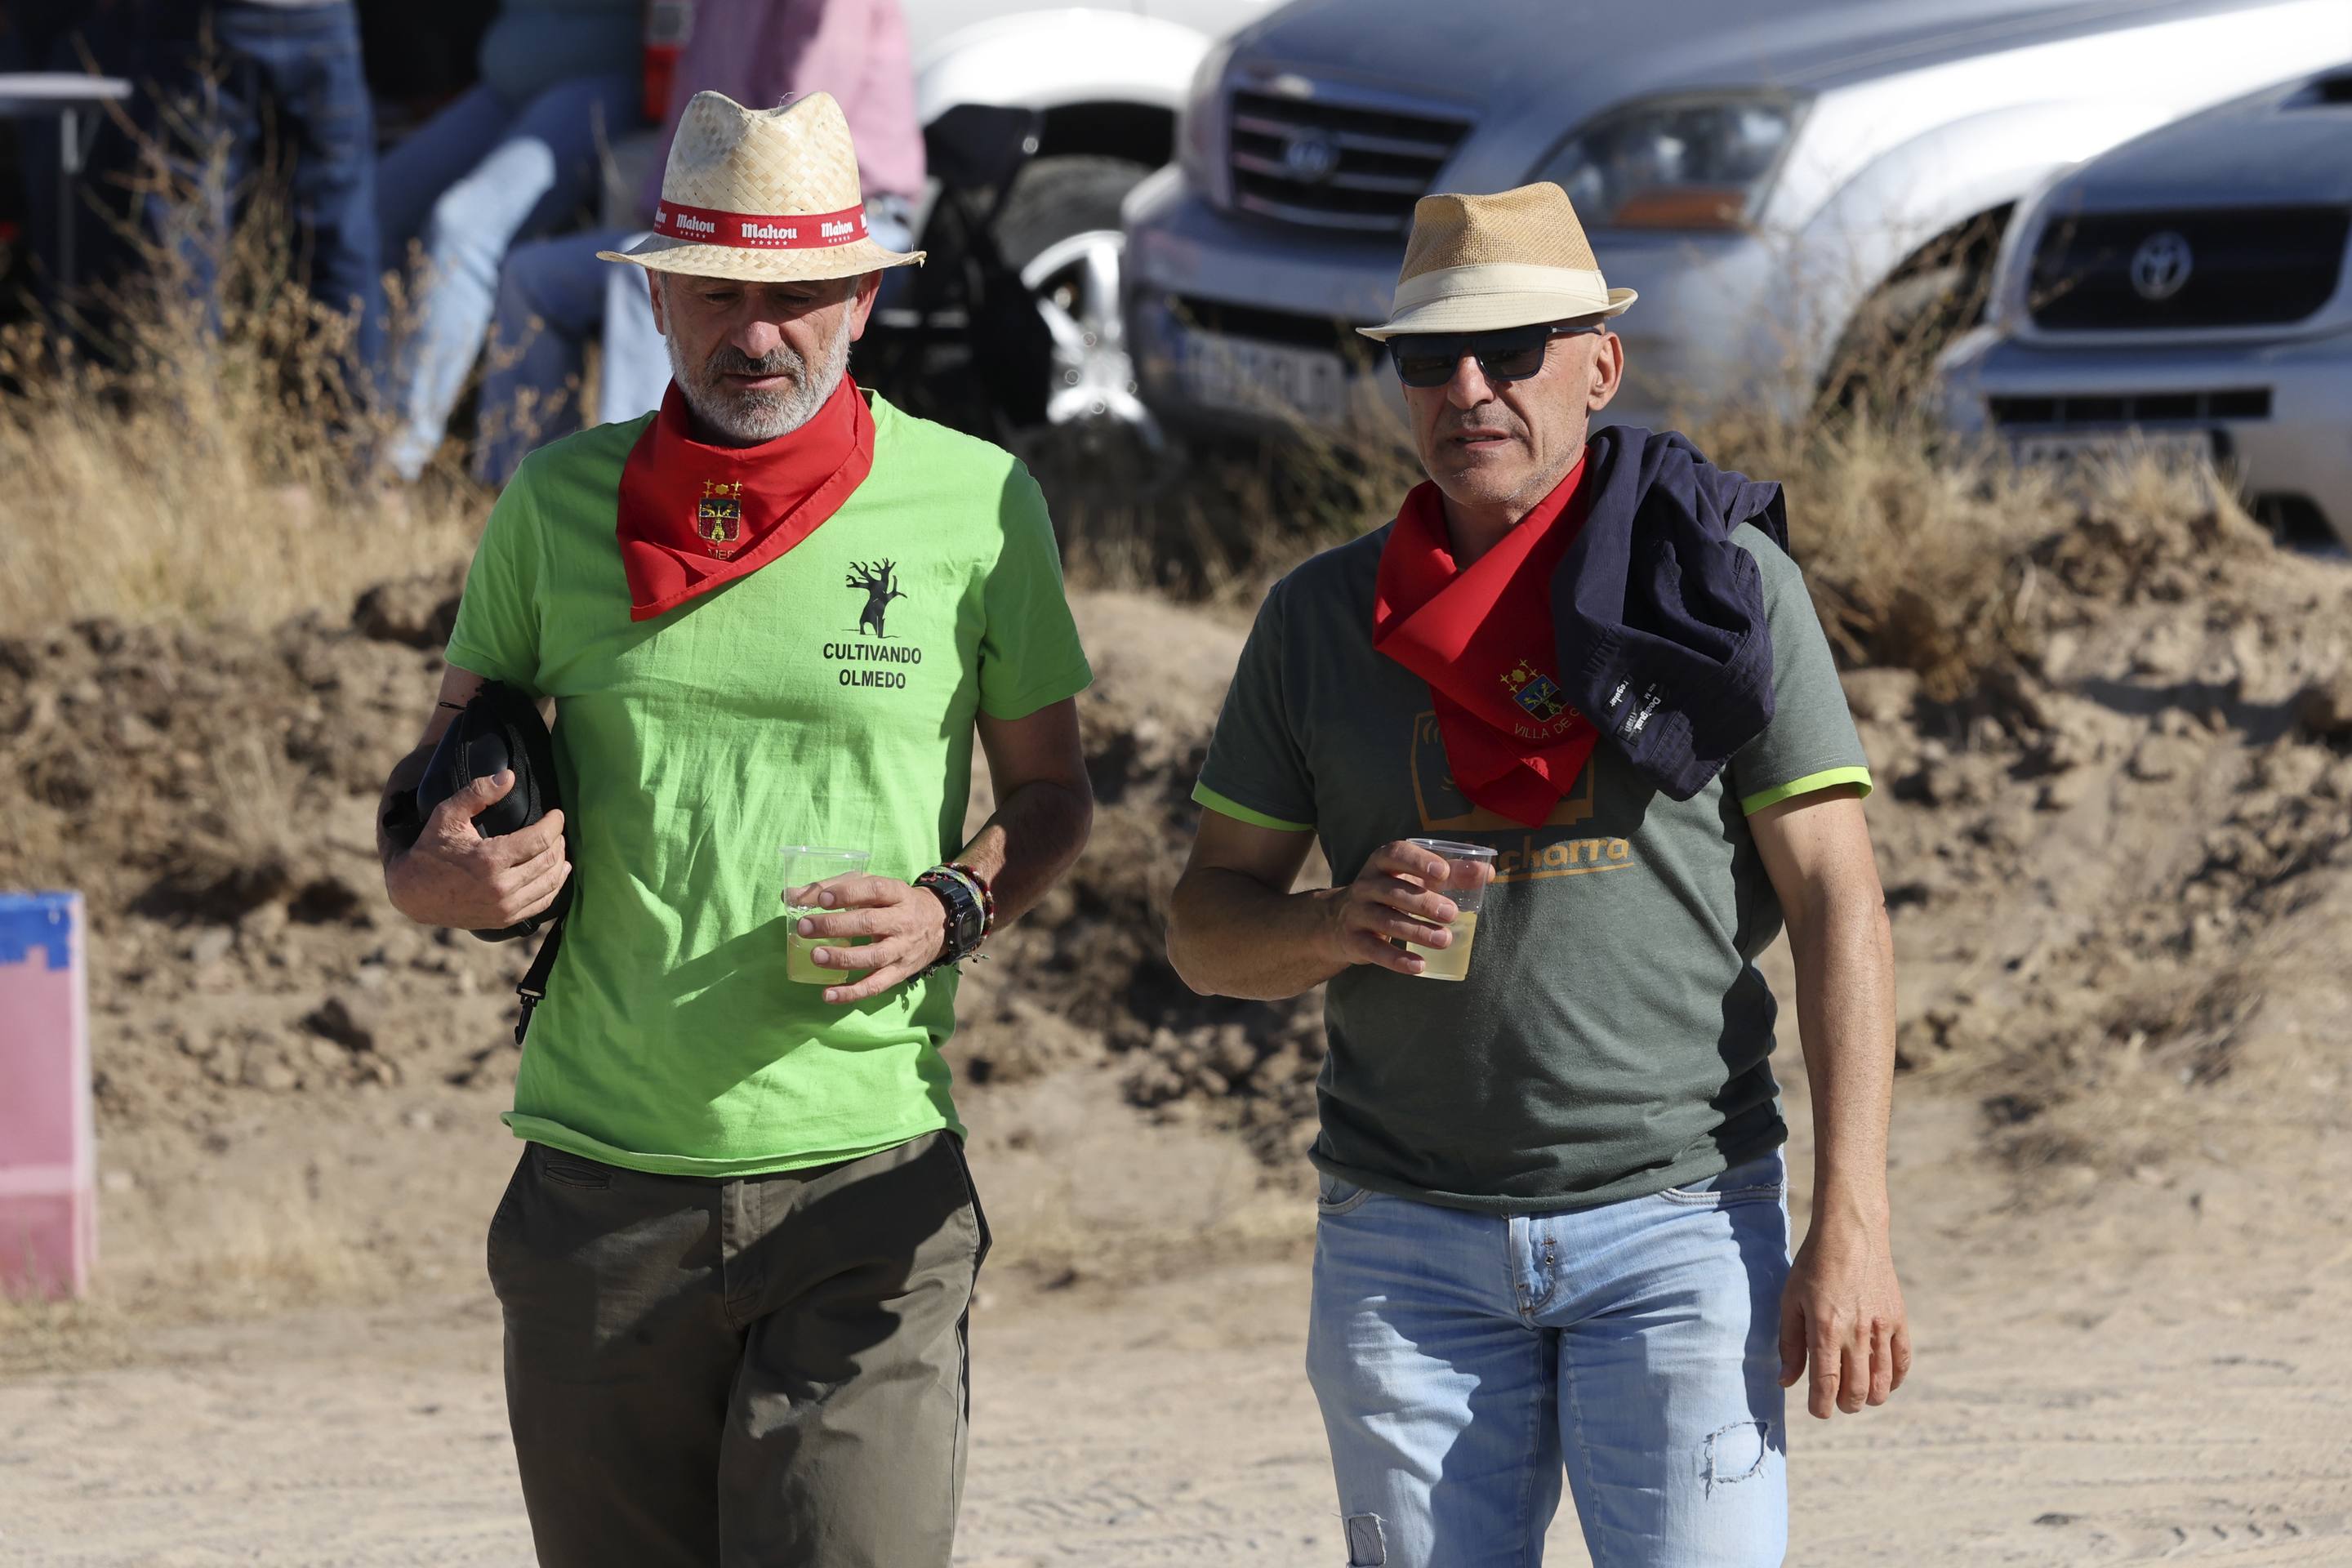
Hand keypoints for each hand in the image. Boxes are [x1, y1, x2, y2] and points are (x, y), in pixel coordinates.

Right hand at [384, 769, 568, 929]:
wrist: (413, 894)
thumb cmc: (429, 851)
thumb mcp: (447, 815)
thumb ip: (477, 793)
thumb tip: (508, 775)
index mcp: (490, 859)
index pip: (540, 839)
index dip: (554, 823)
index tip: (556, 814)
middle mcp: (501, 887)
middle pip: (548, 860)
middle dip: (557, 840)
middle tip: (557, 828)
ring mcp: (504, 908)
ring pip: (550, 883)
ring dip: (559, 862)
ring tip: (559, 846)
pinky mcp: (504, 920)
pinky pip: (542, 904)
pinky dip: (554, 887)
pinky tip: (557, 873)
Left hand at [786, 874, 947, 1004]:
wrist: (939, 923)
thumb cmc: (894, 902)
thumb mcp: (874, 885)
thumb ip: (835, 887)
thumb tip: (791, 895)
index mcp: (896, 893)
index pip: (873, 889)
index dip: (847, 893)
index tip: (822, 898)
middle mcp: (901, 921)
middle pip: (869, 923)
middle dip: (834, 926)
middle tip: (805, 927)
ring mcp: (901, 950)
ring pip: (872, 957)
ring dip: (841, 958)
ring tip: (814, 956)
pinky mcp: (899, 973)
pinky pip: (875, 986)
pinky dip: (851, 993)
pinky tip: (828, 995)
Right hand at [1321, 841, 1480, 976]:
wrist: (1339, 921)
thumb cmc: (1390, 893)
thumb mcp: (1413, 878)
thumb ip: (1451, 874)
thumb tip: (1488, 873)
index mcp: (1381, 863)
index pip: (1395, 854)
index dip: (1418, 862)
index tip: (1442, 872)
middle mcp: (1365, 885)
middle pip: (1393, 891)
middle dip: (1424, 902)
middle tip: (1452, 913)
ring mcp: (1357, 913)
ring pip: (1386, 920)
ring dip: (1417, 931)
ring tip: (1445, 940)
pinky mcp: (1354, 940)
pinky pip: (1375, 950)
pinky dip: (1397, 959)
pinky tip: (1419, 965)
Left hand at [1779, 1212, 1911, 1418]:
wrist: (1851, 1234)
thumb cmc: (1813, 1267)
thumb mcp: (1790, 1301)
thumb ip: (1789, 1344)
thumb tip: (1786, 1382)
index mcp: (1825, 1329)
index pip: (1826, 1384)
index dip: (1821, 1406)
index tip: (1818, 1411)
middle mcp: (1856, 1333)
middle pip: (1856, 1391)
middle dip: (1844, 1405)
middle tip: (1835, 1401)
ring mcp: (1881, 1327)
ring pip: (1881, 1383)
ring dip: (1868, 1397)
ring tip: (1856, 1395)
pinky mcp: (1898, 1320)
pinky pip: (1901, 1362)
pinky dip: (1893, 1379)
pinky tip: (1881, 1382)